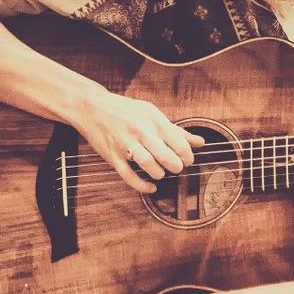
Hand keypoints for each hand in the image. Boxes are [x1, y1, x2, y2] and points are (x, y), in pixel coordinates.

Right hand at [72, 88, 204, 194]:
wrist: (93, 107)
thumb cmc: (126, 111)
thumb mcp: (153, 114)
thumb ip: (177, 130)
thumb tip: (201, 142)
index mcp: (154, 120)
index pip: (179, 143)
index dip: (187, 157)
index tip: (186, 160)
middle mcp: (141, 131)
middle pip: (167, 156)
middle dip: (176, 167)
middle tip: (175, 167)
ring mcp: (126, 144)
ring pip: (149, 165)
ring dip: (160, 174)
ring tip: (161, 173)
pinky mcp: (113, 156)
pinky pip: (129, 177)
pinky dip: (143, 186)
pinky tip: (151, 186)